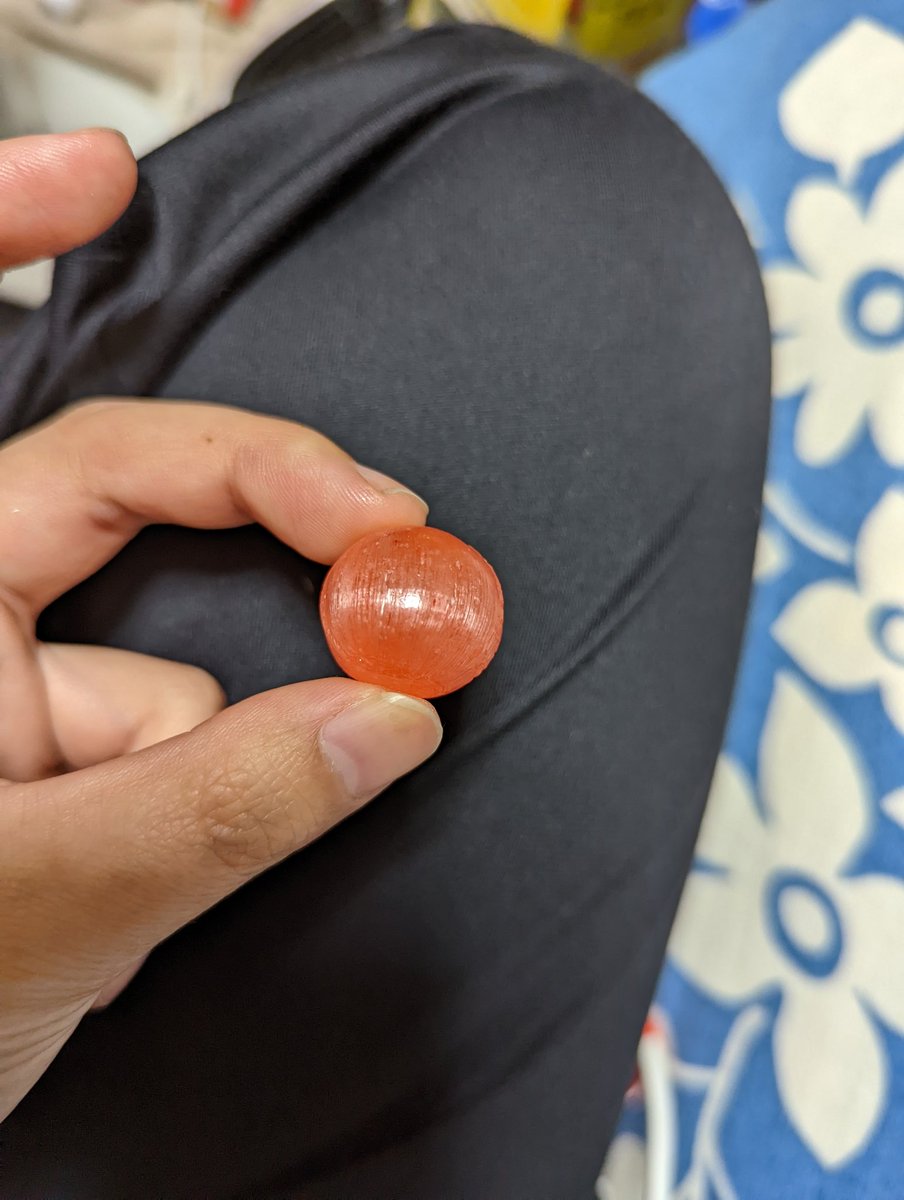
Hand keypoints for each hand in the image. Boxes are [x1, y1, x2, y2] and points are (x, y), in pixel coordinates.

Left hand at [0, 133, 441, 1121]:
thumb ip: (217, 806)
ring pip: (190, 697)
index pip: (110, 463)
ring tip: (124, 895)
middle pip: (169, 560)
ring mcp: (29, 706)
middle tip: (394, 632)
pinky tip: (123, 903)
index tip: (386, 523)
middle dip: (270, 625)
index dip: (265, 466)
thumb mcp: (44, 897)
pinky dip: (189, 827)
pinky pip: (188, 764)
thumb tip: (385, 718)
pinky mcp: (75, 770)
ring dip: (199, 787)